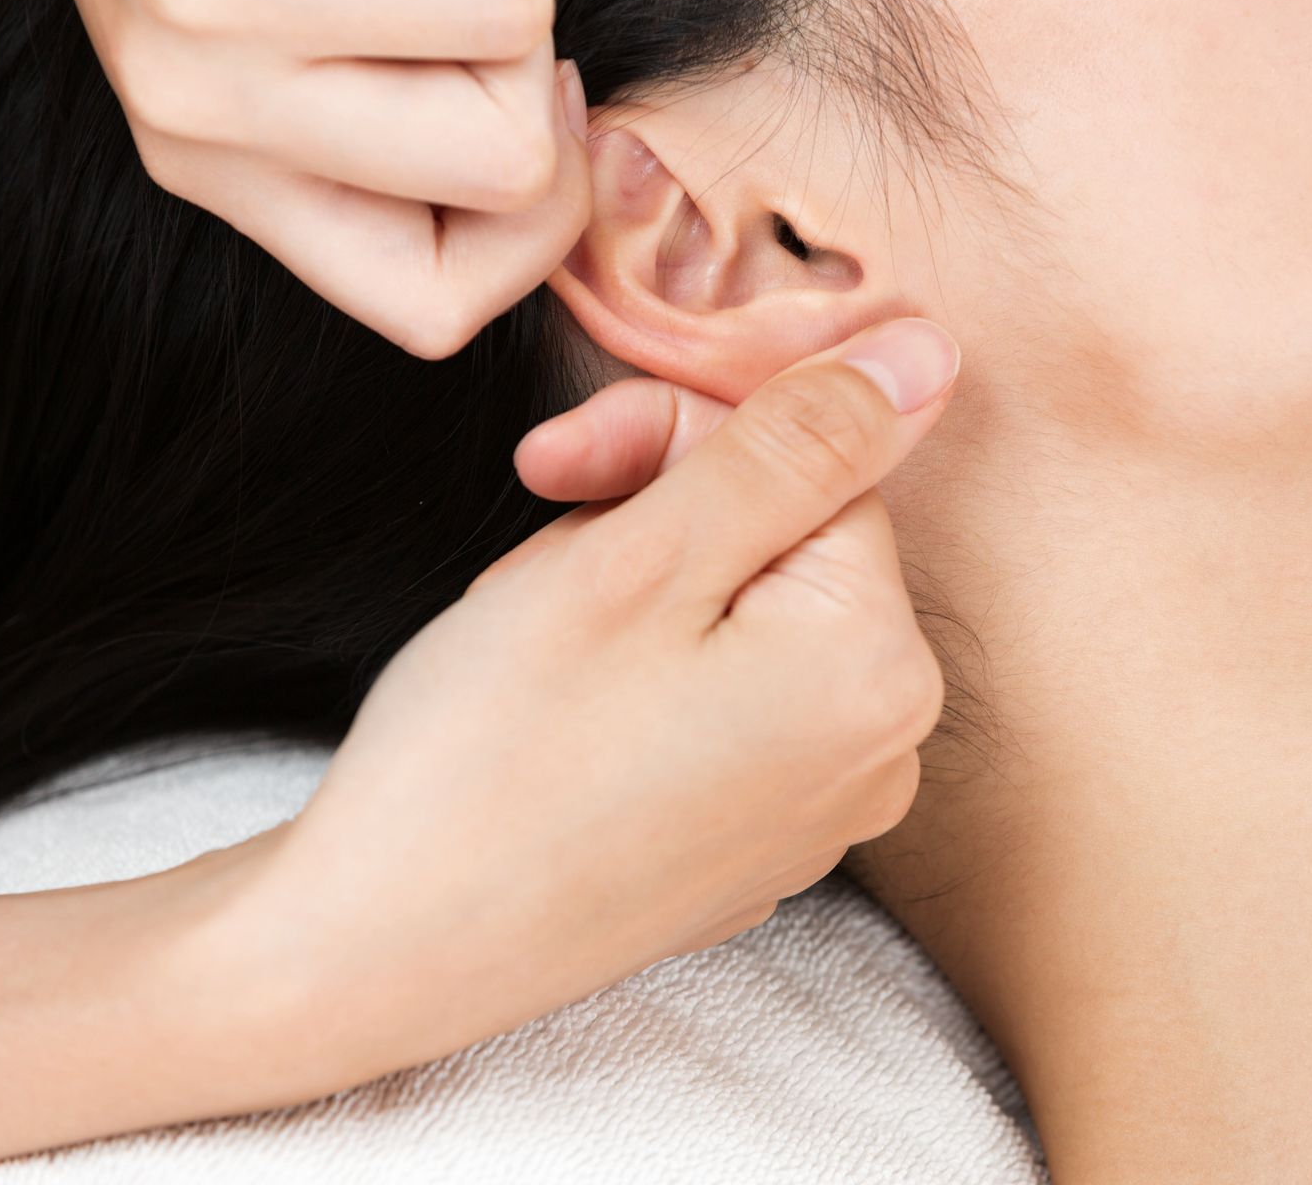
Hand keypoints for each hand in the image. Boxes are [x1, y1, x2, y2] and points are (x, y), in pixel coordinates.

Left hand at [34, 0, 587, 356]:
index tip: (519, 105)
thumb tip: (572, 152)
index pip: (435, 309)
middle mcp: (199, 106)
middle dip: (528, 60)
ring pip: (513, 15)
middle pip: (511, 165)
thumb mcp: (253, 51)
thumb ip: (384, 133)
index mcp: (214, 174)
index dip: (540, 229)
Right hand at [234, 319, 959, 1078]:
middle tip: (538, 559)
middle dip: (659, 519)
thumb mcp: (642, 556)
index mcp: (879, 667)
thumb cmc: (493, 755)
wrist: (383, 954)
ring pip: (747, 620)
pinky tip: (561, 720)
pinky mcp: (756, 848)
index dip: (679, 443)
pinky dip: (647, 681)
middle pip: (789, 545)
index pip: (818, 464)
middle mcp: (882, 751)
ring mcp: (822, 813)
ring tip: (539, 647)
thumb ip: (798, 444)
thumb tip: (928, 356)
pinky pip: (725, 708)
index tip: (559, 467)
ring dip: (642, 595)